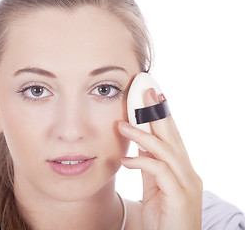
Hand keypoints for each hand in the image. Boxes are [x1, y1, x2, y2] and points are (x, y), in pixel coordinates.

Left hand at [118, 88, 202, 229]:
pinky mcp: (179, 196)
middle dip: (159, 113)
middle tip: (146, 92)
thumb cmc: (163, 217)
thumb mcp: (154, 188)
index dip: (162, 116)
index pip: (171, 137)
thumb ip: (149, 168)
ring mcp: (186, 184)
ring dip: (143, 135)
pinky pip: (159, 172)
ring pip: (165, 150)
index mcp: (181, 169)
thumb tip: (139, 148)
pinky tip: (125, 160)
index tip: (153, 97)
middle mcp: (187, 173)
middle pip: (172, 136)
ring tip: (121, 124)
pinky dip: (141, 162)